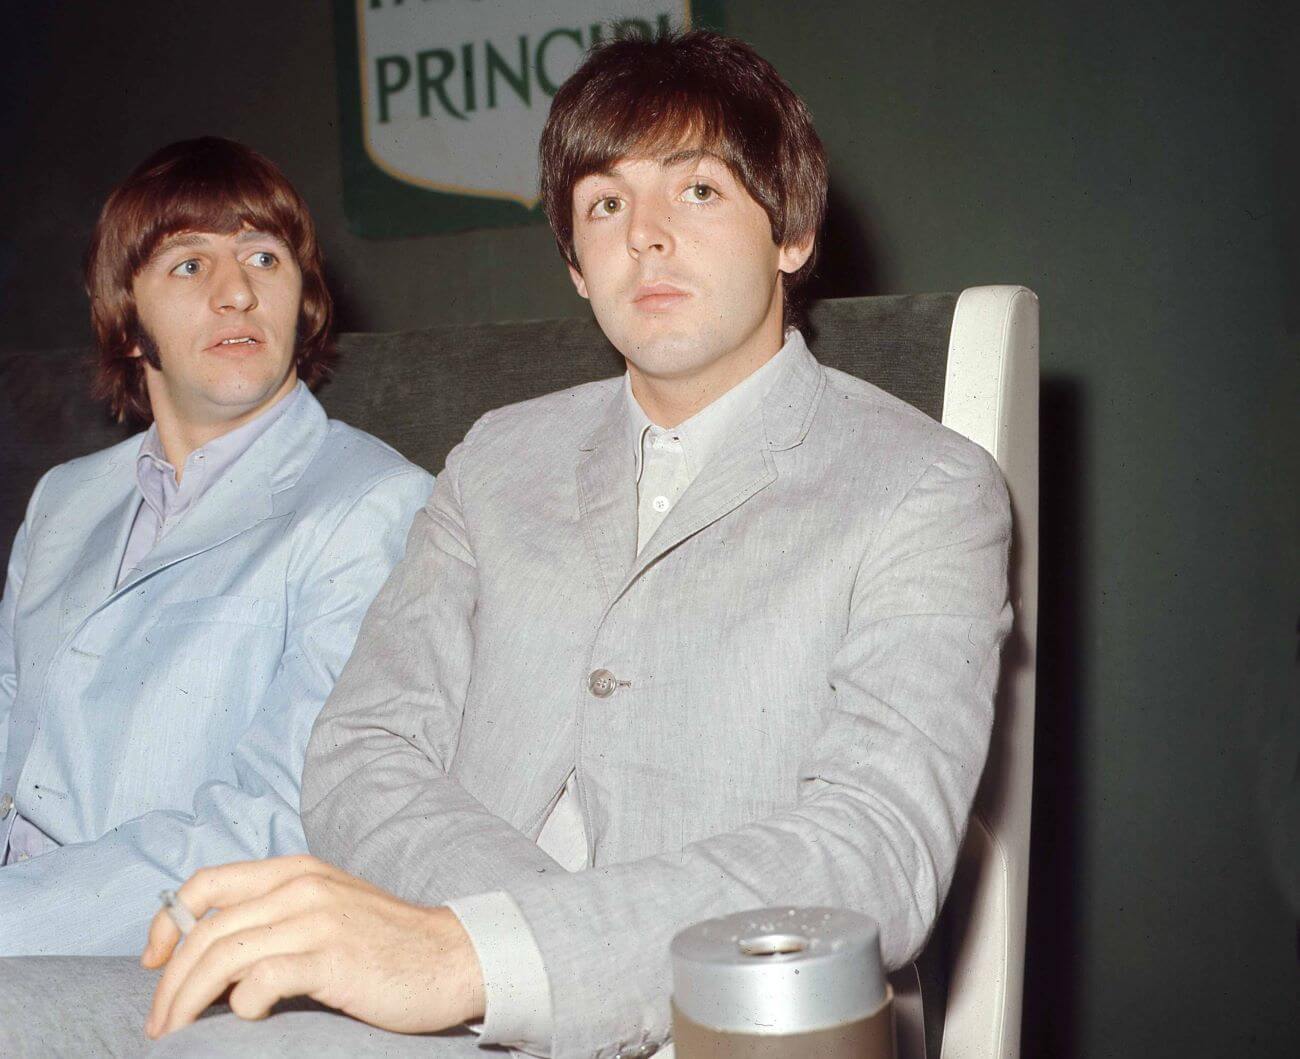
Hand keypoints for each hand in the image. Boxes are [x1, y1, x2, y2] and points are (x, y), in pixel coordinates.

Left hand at [141, 855, 484, 1038]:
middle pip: (206, 931)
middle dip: (169, 981)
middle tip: (160, 1022)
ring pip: (224, 955)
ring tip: (179, 1032)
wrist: (451, 957)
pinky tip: (248, 1015)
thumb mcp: (327, 907)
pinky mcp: (333, 958)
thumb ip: (277, 912)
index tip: (152, 961)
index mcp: (295, 870)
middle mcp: (301, 886)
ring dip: (188, 1000)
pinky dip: (241, 1002)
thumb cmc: (386, 943)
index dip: (166, 922)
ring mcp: (318, 919)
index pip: (206, 883)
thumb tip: (213, 952)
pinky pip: (262, 979)